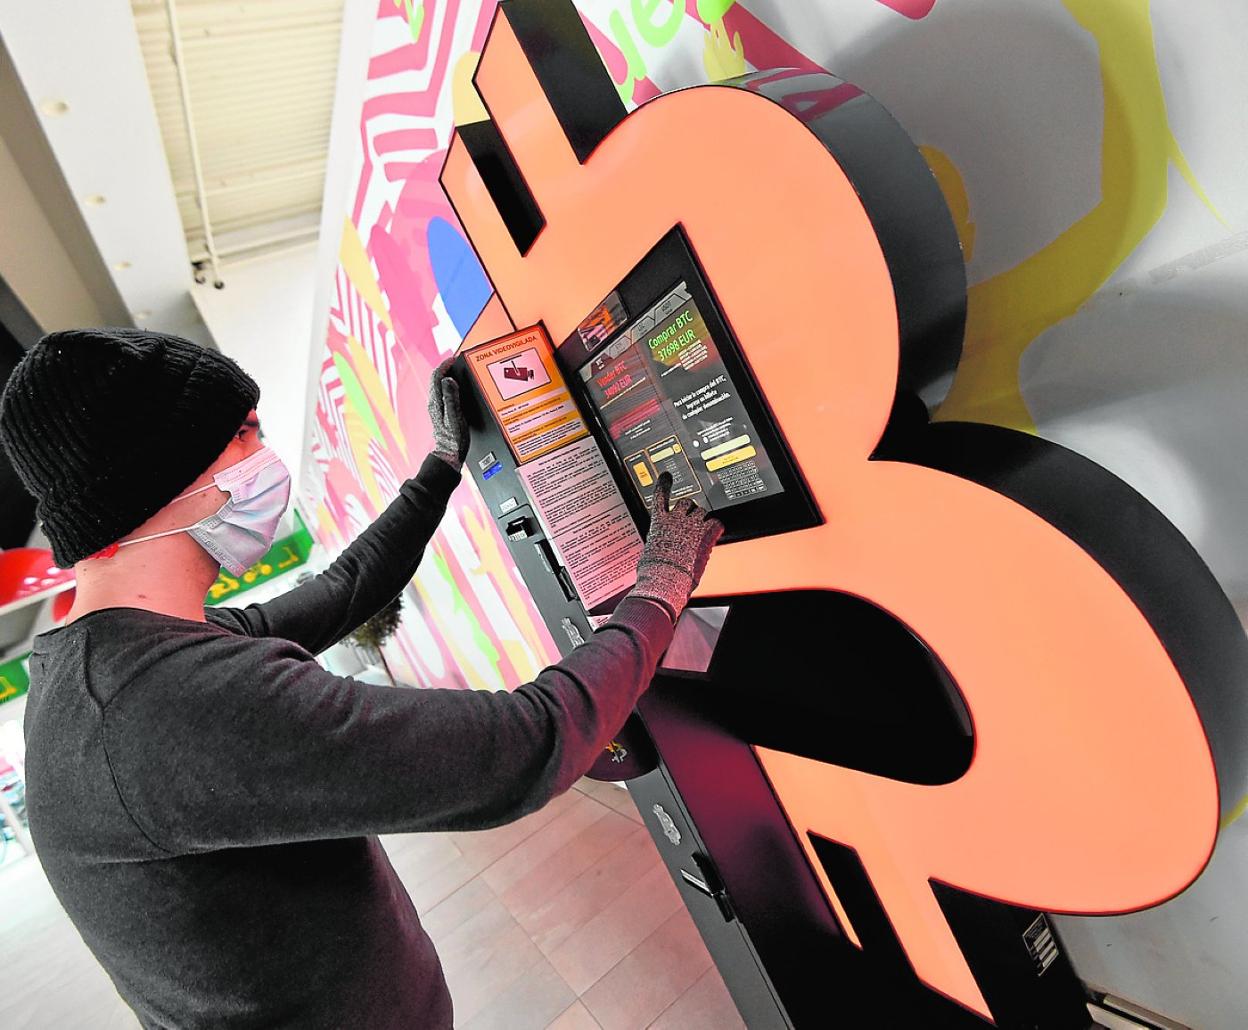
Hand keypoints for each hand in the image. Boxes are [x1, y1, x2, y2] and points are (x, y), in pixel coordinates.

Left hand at [427, 357, 468, 468]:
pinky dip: (449, 385)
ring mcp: (436, 407)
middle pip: (436, 379)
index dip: (444, 365)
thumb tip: (448, 380)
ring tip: (458, 371)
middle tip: (457, 362)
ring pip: (439, 385)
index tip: (454, 359)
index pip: (436, 377)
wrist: (449, 454)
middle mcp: (434, 403)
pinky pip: (443, 393)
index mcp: (436, 402)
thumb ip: (451, 397)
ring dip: (447, 376)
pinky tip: (457, 388)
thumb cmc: (454, 439)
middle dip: (446, 368)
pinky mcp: (441, 412)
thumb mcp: (455, 416)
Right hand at [629, 473, 723, 621]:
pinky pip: (716, 523)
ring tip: (700, 531)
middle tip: (691, 520)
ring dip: (702, 518)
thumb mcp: (648, 552)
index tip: (667, 477)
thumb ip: (655, 542)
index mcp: (658, 522)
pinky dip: (716, 527)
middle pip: (685, 502)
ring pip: (701, 511)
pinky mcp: (704, 534)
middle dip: (689, 509)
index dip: (664, 484)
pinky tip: (715, 533)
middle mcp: (674, 519)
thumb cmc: (653, 572)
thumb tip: (654, 549)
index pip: (660, 496)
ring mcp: (690, 525)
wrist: (664, 579)